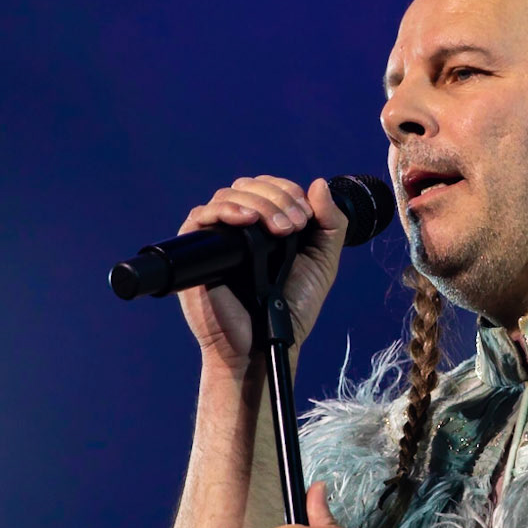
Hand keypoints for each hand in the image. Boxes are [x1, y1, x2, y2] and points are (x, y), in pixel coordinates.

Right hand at [176, 175, 347, 367]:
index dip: (288, 191)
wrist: (265, 343)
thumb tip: (318, 184)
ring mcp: (218, 235)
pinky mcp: (196, 249)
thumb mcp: (322, 262)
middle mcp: (240, 225)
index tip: (305, 217)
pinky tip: (246, 220)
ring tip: (279, 230)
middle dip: (278, 198)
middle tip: (294, 226)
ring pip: (229, 194)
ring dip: (259, 203)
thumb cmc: (291, 308)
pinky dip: (225, 210)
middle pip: (250, 186)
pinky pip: (201, 215)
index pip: (270, 187)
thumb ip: (331, 224)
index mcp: (266, 224)